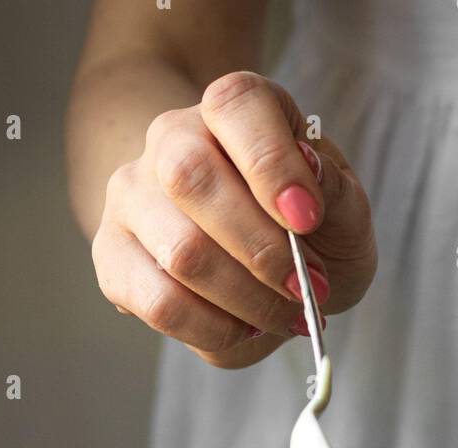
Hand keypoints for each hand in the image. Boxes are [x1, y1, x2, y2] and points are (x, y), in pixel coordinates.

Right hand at [91, 71, 376, 366]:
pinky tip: (245, 330)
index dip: (272, 163)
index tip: (308, 219)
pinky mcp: (114, 259)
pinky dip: (213, 329)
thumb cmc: (303, 231)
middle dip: (260, 250)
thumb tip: (311, 171)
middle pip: (190, 179)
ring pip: (177, 251)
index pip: (236, 107)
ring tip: (285, 318)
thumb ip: (336, 193)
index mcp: (232, 109)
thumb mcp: (343, 211)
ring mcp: (132, 198)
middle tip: (306, 291)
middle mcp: (170, 140)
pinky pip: (159, 303)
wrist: (257, 263)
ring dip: (244, 300)